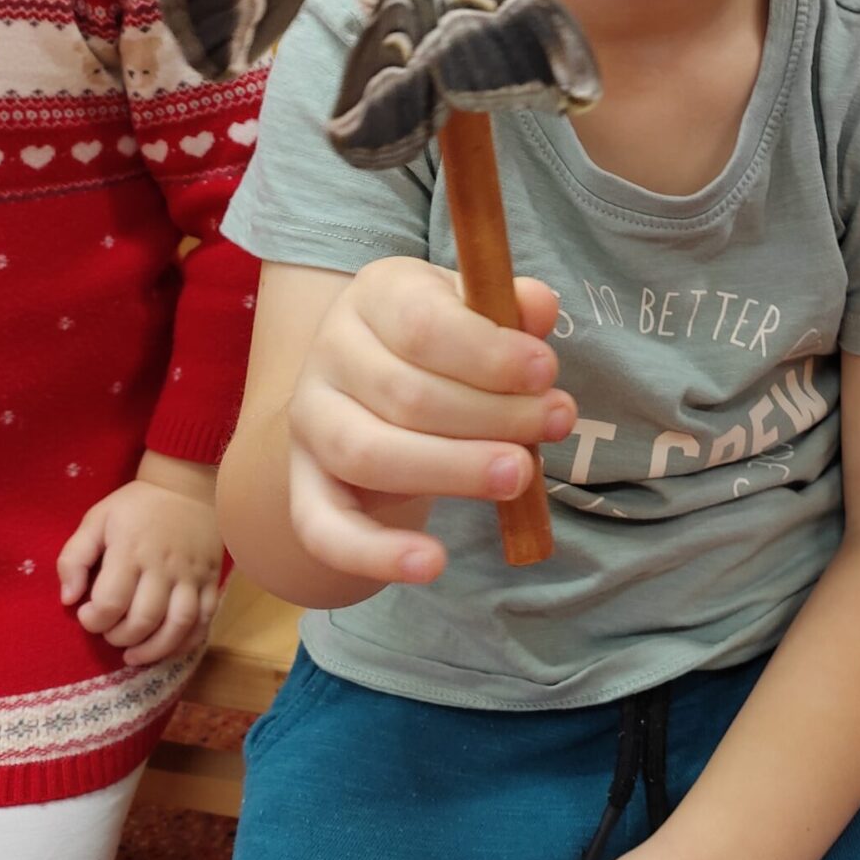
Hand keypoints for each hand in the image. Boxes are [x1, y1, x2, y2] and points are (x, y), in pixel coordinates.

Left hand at [57, 468, 221, 666]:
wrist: (187, 487)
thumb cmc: (136, 506)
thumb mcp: (96, 519)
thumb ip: (74, 558)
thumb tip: (68, 598)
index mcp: (130, 550)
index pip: (111, 602)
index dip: (93, 620)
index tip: (86, 614)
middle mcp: (163, 566)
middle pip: (144, 620)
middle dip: (119, 638)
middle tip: (109, 632)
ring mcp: (191, 575)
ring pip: (178, 625)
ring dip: (154, 649)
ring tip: (134, 654)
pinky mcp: (211, 580)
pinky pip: (204, 620)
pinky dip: (187, 642)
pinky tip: (167, 647)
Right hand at [286, 259, 575, 587]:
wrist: (371, 390)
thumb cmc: (444, 344)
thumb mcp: (476, 311)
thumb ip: (510, 307)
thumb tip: (540, 306)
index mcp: (375, 295)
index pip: (423, 323)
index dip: (489, 353)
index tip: (547, 373)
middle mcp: (329, 352)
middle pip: (405, 393)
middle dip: (492, 415)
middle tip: (555, 423)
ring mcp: (310, 421)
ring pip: (371, 454)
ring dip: (453, 470)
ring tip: (519, 476)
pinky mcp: (304, 485)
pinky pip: (325, 528)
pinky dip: (375, 554)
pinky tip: (432, 564)